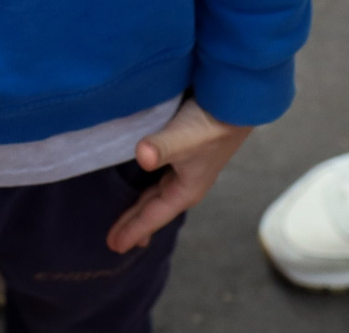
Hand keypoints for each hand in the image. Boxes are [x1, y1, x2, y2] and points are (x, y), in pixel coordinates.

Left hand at [106, 99, 251, 253]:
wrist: (235, 103)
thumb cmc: (209, 124)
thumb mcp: (182, 137)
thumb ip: (161, 147)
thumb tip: (143, 156)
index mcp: (185, 190)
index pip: (153, 215)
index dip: (132, 230)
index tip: (112, 246)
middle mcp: (186, 185)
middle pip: (154, 210)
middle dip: (135, 225)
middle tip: (113, 243)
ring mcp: (187, 171)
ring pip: (157, 196)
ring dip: (142, 211)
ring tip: (129, 224)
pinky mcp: (185, 155)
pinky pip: (160, 182)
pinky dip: (149, 193)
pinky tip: (146, 188)